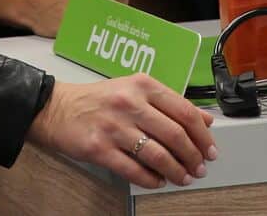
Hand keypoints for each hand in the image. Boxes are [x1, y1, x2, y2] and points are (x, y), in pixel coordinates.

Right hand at [26, 74, 217, 189]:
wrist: (57, 108)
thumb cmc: (99, 99)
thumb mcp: (136, 90)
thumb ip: (170, 103)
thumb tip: (204, 119)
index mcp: (143, 85)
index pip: (184, 111)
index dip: (202, 134)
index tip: (210, 148)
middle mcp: (130, 103)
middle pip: (175, 134)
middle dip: (192, 156)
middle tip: (199, 167)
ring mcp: (114, 126)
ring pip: (157, 154)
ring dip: (175, 170)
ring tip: (182, 177)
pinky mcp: (99, 148)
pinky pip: (132, 169)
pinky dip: (150, 179)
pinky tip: (158, 181)